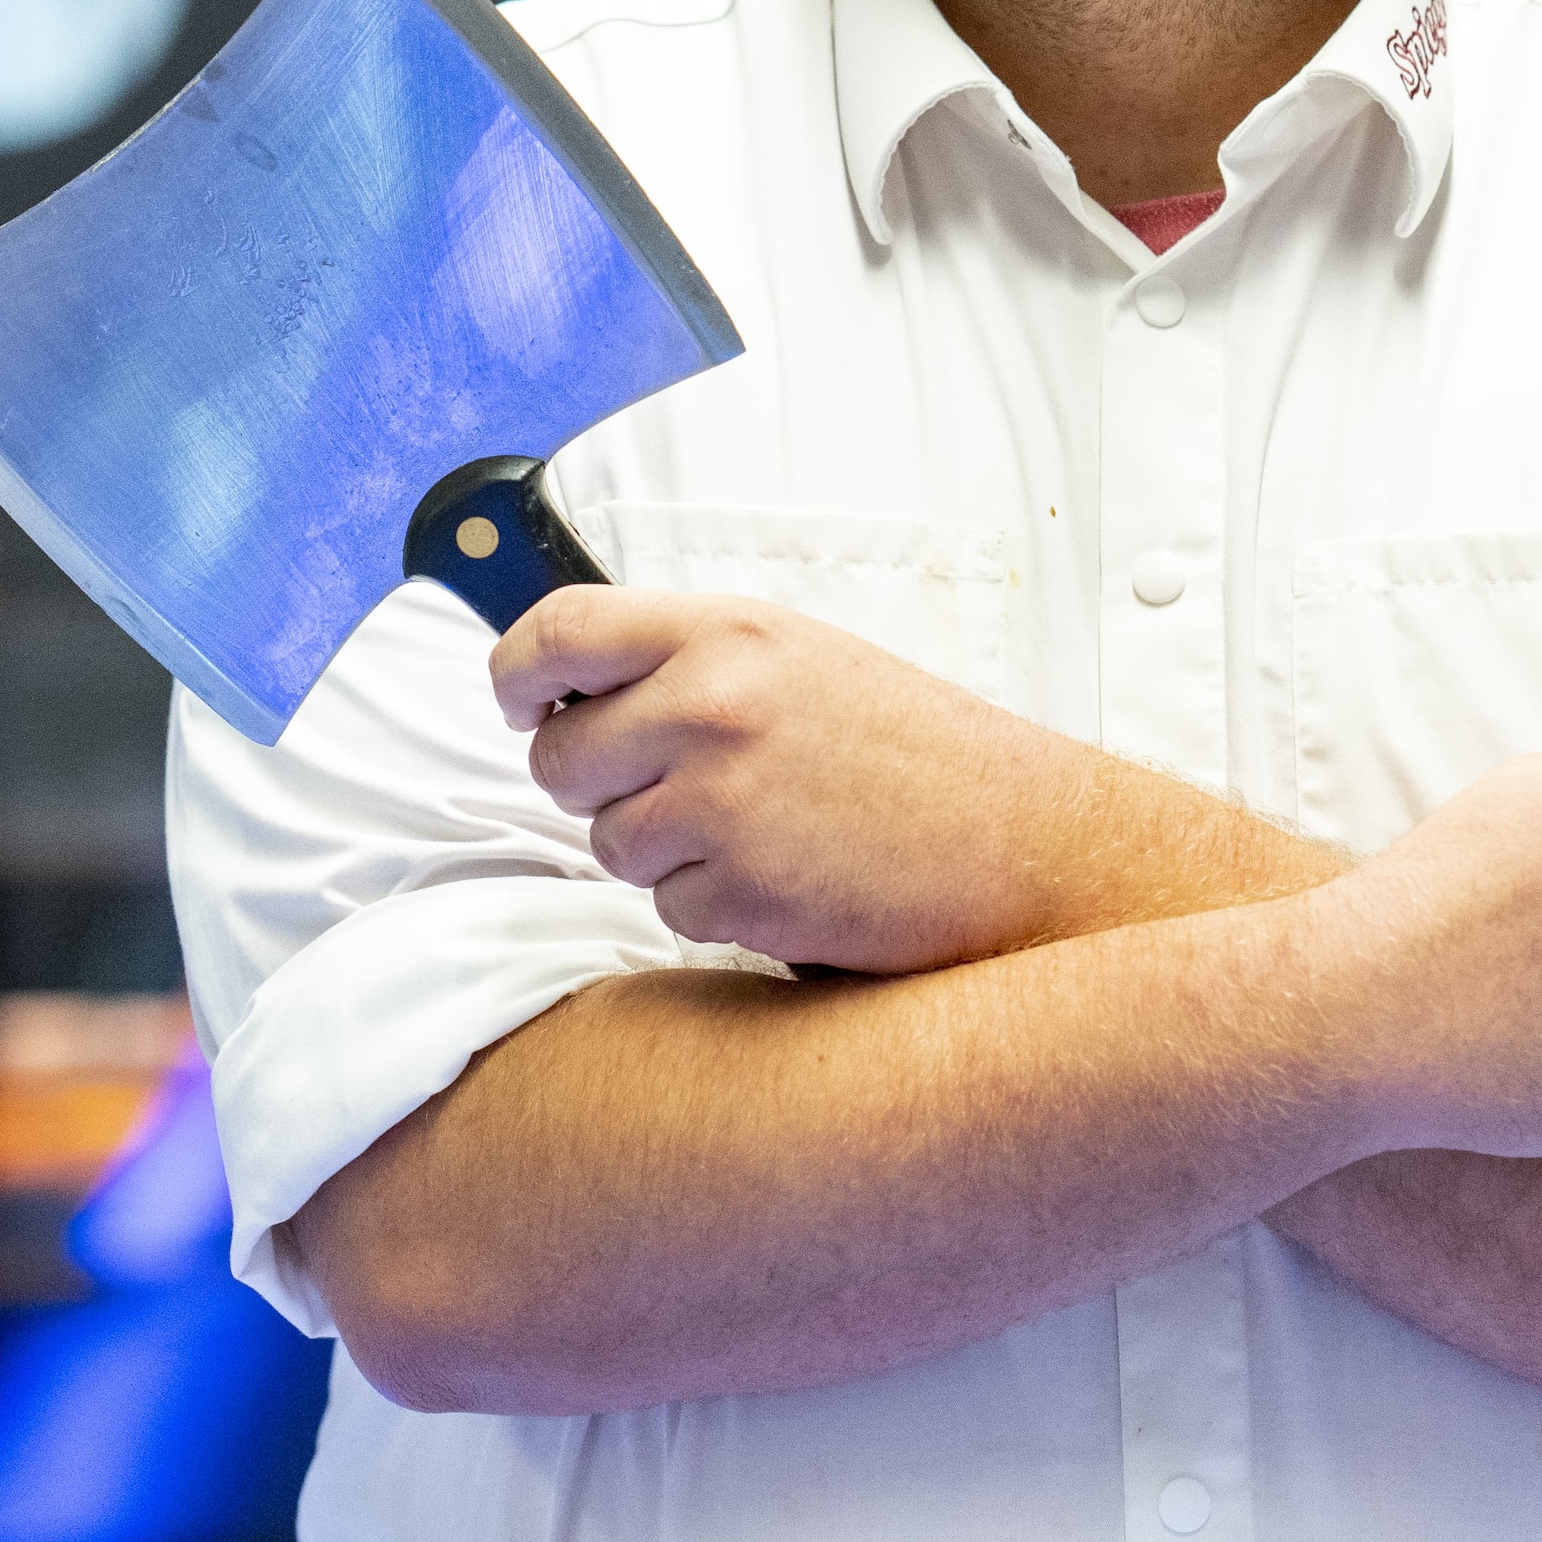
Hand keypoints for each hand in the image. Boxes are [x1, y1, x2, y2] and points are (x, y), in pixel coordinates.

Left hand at [491, 589, 1099, 973]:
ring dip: (665, 851)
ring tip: (765, 831)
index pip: (557, 632)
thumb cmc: (917, 754)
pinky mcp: (738, 894)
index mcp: (728, 635)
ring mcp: (720, 805)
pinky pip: (667, 909)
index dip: (517, 673)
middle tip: (682, 788)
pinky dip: (716, 905)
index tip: (521, 700)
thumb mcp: (805, 661)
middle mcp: (712, 709)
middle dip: (600, 783)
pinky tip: (792, 877)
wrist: (1023, 845)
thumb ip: (692, 661)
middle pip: (560, 759)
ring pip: (610, 843)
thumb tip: (566, 682)